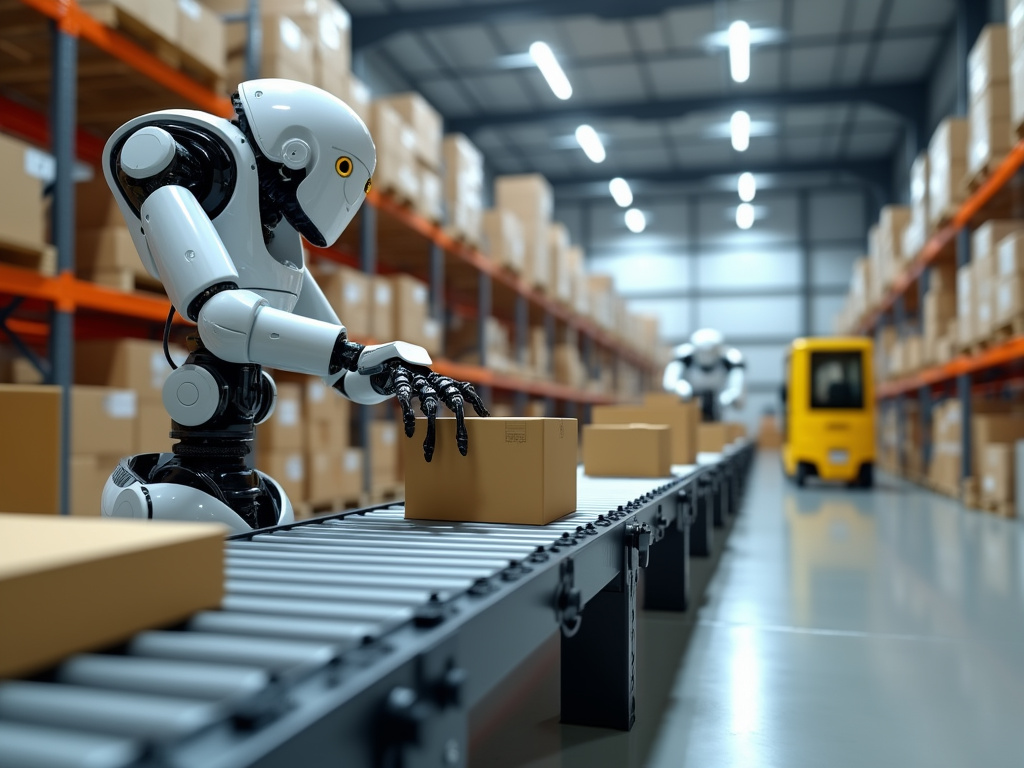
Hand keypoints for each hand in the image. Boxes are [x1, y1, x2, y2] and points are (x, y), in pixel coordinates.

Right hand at [370, 361, 489, 461]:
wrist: (401, 363)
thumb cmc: (428, 383)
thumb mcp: (445, 388)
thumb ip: (464, 396)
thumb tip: (486, 415)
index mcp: (449, 383)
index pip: (468, 392)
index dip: (477, 403)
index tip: (485, 419)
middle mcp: (438, 382)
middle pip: (454, 400)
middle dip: (459, 421)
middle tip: (461, 443)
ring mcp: (420, 382)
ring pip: (430, 406)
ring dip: (431, 427)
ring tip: (429, 448)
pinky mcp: (403, 383)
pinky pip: (406, 401)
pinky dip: (409, 417)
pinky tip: (410, 432)